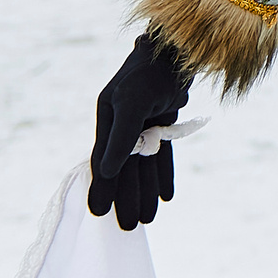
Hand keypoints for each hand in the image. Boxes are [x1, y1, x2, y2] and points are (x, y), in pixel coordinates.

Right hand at [89, 32, 192, 230]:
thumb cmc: (150, 73)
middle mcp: (123, 124)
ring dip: (145, 190)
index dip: (102, 188)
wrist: (178, 50)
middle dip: (127, 197)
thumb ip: (121, 137)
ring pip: (145, 165)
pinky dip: (163, 173)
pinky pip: (163, 154)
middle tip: (128, 227)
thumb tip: (105, 172)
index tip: (98, 213)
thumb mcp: (133, 104)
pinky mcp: (163, 120)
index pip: (103, 162)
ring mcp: (144, 123)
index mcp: (108, 119)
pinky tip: (165, 194)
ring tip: (148, 219)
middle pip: (125, 169)